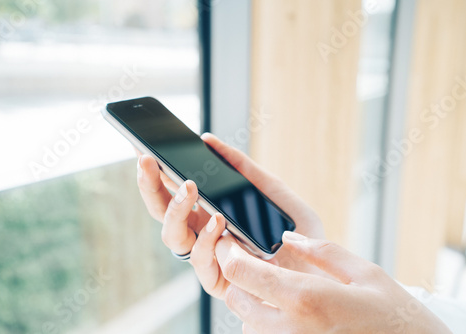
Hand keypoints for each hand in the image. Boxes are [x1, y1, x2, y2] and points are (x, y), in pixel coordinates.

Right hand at [136, 133, 325, 298]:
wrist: (319, 269)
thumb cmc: (293, 230)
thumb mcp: (272, 190)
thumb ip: (244, 168)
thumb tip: (209, 141)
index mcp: (209, 211)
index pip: (174, 191)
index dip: (157, 172)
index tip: (146, 149)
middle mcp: (202, 233)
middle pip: (162, 211)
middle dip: (150, 184)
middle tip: (147, 159)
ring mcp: (208, 256)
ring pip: (172, 236)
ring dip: (175, 209)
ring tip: (189, 187)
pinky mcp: (217, 280)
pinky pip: (199, 260)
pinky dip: (205, 239)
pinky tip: (217, 222)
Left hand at [215, 231, 451, 333]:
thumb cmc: (394, 316)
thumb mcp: (364, 273)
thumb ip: (322, 251)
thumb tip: (289, 237)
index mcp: (306, 299)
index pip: (240, 272)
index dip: (228, 252)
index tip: (230, 240)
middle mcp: (290, 329)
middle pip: (235, 297)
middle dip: (238, 276)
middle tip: (255, 261)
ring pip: (244, 320)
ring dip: (251, 300)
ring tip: (276, 287)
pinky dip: (264, 323)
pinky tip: (290, 312)